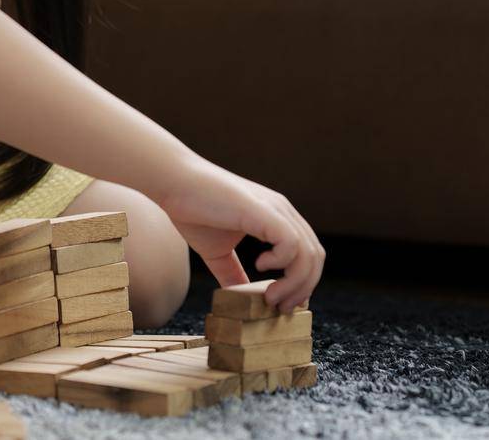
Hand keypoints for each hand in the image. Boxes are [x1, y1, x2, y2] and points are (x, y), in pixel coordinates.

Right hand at [151, 154, 325, 311]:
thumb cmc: (192, 210)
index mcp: (276, 219)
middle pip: (315, 258)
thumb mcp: (217, 252)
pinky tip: (259, 266)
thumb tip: (239, 300)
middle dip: (303, 289)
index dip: (302, 283)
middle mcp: (283, 212)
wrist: (173, 182)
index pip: (307, 255)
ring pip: (308, 254)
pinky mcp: (263, 211)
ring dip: (294, 284)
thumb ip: (232, 273)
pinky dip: (282, 262)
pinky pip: (291, 243)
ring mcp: (275, 210)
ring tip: (270, 296)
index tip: (282, 303)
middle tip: (279, 307)